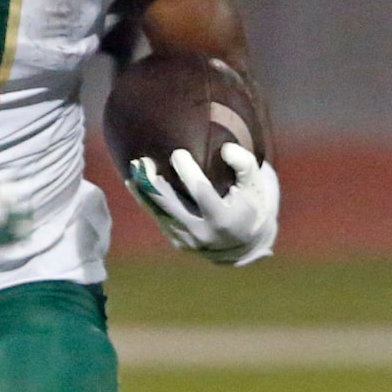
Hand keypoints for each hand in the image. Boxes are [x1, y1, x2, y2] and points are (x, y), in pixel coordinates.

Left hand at [128, 143, 279, 264]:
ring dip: (144, 190)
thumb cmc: (251, 204)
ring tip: (135, 166)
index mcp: (225, 220)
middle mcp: (204, 234)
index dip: (188, 173)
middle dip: (154, 183)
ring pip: (160, 212)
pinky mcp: (177, 240)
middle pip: (173, 205)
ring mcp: (188, 240)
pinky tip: (135, 182)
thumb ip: (245, 164)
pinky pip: (158, 218)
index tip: (177, 153)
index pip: (202, 193)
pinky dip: (145, 200)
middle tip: (143, 160)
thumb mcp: (257, 186)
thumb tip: (225, 149)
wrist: (246, 242)